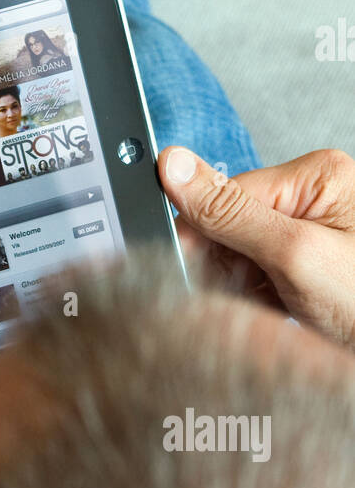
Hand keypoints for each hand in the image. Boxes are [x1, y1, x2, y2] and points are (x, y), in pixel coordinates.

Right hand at [159, 146, 354, 350]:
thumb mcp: (296, 257)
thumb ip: (230, 213)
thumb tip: (173, 167)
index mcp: (316, 177)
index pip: (227, 192)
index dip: (201, 235)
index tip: (182, 271)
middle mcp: (314, 200)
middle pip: (232, 226)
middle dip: (227, 269)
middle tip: (242, 303)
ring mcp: (313, 236)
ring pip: (242, 258)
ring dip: (242, 292)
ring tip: (271, 315)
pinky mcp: (309, 269)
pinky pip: (260, 281)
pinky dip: (258, 305)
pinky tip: (276, 320)